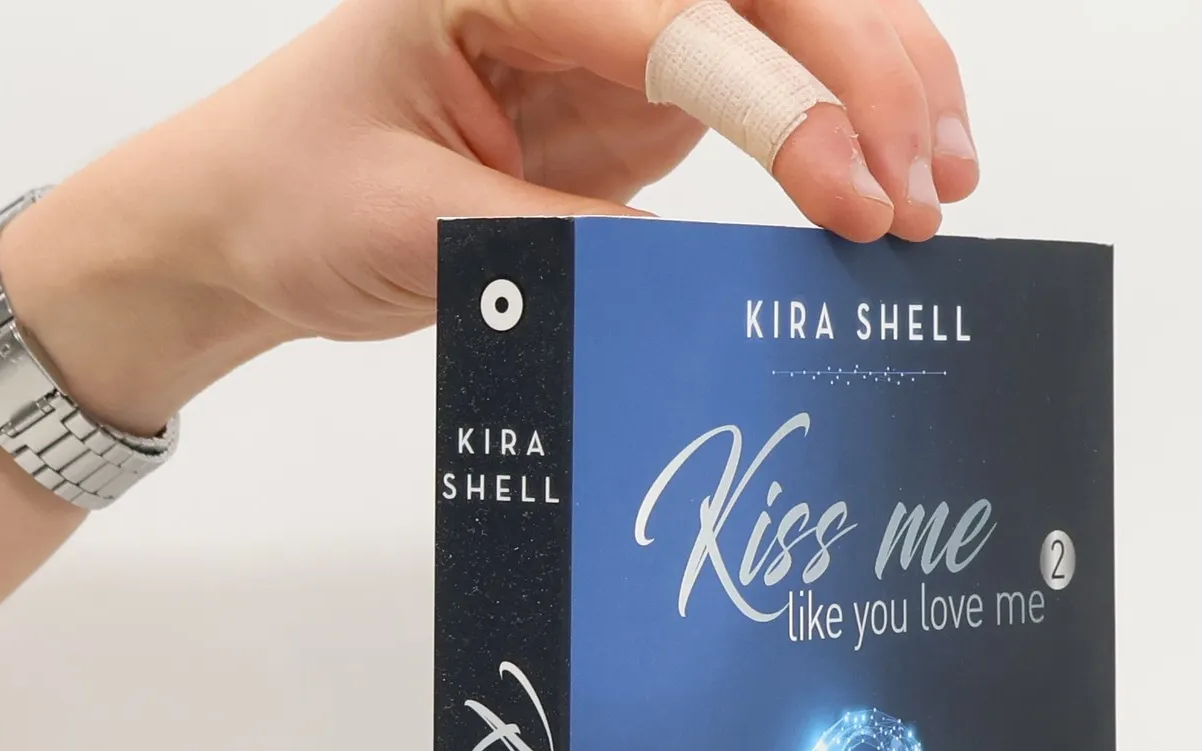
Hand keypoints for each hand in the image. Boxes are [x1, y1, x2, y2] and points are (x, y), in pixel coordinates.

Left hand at [0, 0, 979, 435]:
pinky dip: (849, 123)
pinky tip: (897, 177)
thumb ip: (556, 241)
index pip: (677, 20)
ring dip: (887, 84)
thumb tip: (694, 275)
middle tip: (923, 195)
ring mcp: (622, 28)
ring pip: (794, 15)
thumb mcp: (412, 230)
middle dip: (868, 76)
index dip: (786, 103)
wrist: (255, 217)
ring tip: (945, 185)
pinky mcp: (649, 85)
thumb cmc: (299, 196)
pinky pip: (778, 81)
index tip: (850, 194)